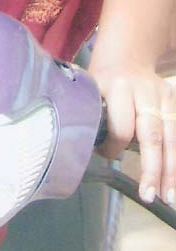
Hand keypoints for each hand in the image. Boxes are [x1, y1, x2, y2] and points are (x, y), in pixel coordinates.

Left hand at [89, 59, 175, 206]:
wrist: (128, 53)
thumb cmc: (103, 79)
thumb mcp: (90, 89)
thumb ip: (91, 117)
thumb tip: (83, 153)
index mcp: (117, 87)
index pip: (121, 125)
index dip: (114, 147)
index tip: (104, 155)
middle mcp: (144, 91)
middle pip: (152, 134)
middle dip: (152, 168)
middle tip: (148, 195)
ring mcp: (163, 96)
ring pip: (171, 137)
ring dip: (170, 170)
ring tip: (168, 196)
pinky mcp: (174, 101)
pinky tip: (173, 181)